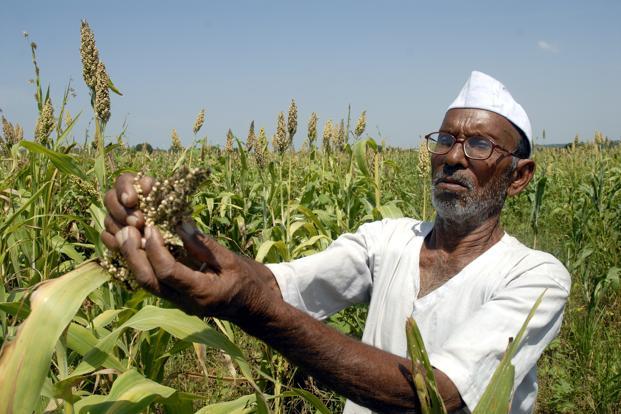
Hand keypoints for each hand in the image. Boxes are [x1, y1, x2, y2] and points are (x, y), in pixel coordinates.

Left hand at [101, 173, 282, 322]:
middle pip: (148, 281)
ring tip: (122, 233)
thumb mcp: (231, 261)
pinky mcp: (174, 297)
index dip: (156, 249)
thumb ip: (204, 245)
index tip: (152, 226)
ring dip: (130, 259)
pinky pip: (150, 282)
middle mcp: (185, 302)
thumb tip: (179, 223)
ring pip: (145, 283)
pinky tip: (130, 245)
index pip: (169, 273)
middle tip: (126, 229)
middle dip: (133, 255)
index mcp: (202, 293)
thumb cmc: (248, 282)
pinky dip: (138, 263)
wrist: (253, 308)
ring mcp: (177, 302)